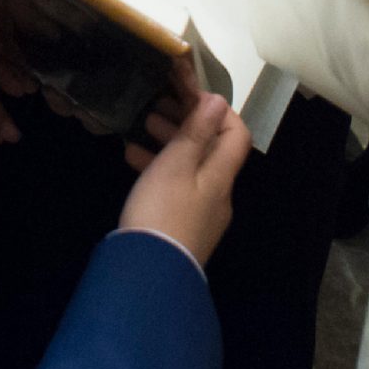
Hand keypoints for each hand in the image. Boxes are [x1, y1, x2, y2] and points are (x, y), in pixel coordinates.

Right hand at [118, 92, 251, 266]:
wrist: (149, 275)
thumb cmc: (162, 211)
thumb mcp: (175, 164)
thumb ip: (196, 132)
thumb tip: (218, 101)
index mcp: (221, 175)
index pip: (236, 134)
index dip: (218, 110)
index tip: (189, 93)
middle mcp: (217, 193)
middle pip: (210, 149)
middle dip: (186, 123)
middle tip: (158, 104)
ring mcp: (199, 212)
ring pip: (189, 166)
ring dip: (169, 142)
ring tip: (141, 125)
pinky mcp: (180, 225)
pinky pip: (175, 186)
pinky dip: (158, 168)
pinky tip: (132, 158)